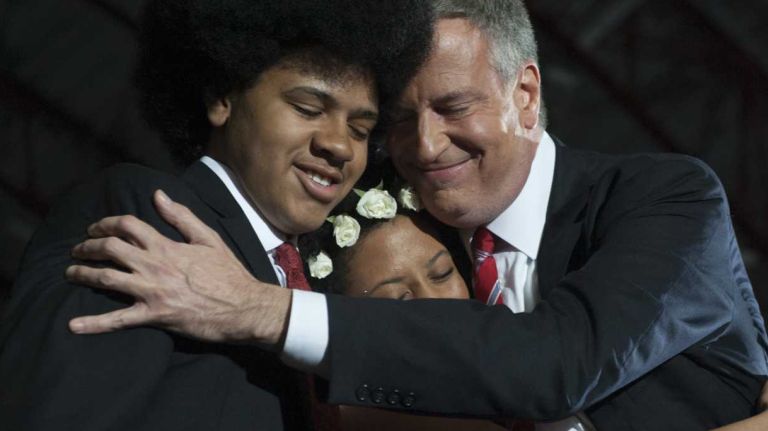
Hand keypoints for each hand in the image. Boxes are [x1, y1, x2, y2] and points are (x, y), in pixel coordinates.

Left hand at [66, 190, 290, 346]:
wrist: (243, 307)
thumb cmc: (229, 273)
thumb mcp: (209, 239)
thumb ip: (182, 217)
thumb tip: (158, 195)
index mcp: (167, 245)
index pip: (127, 226)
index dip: (106, 223)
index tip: (95, 228)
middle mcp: (154, 266)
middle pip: (110, 249)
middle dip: (87, 246)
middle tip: (77, 249)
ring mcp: (152, 291)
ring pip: (106, 279)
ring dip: (82, 274)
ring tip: (70, 273)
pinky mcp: (154, 316)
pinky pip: (118, 320)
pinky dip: (94, 323)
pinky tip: (73, 325)